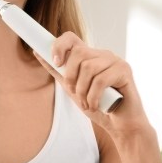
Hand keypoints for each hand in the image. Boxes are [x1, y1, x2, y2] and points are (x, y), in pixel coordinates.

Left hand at [34, 32, 150, 135]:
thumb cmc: (98, 106)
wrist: (120, 124)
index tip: (55, 62)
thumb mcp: (72, 88)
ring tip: (87, 103)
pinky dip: (93, 96)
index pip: (71, 38)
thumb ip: (58, 71)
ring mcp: (115, 61)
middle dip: (71, 77)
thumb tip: (37, 52)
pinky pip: (101, 80)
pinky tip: (95, 105)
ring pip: (88, 67)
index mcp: (90, 56)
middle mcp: (103, 54)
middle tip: (74, 93)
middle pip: (78, 53)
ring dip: (82, 91)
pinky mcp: (125, 71)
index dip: (59, 46)